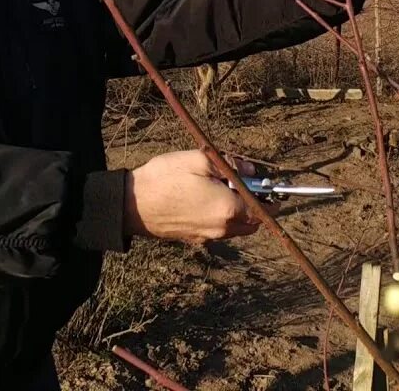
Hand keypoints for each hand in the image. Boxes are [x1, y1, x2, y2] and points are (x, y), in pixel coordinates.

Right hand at [124, 150, 265, 243]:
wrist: (131, 205)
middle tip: (242, 183)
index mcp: (228, 210)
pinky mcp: (193, 239)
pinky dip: (220, 216)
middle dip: (253, 204)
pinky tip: (204, 198)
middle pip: (251, 222)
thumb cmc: (165, 179)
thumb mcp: (200, 160)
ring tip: (220, 187)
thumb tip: (250, 169)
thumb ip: (231, 164)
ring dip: (236, 211)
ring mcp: (207, 237)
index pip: (263, 209)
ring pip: (234, 227)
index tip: (265, 184)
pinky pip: (217, 229)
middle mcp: (221, 229)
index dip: (268, 195)